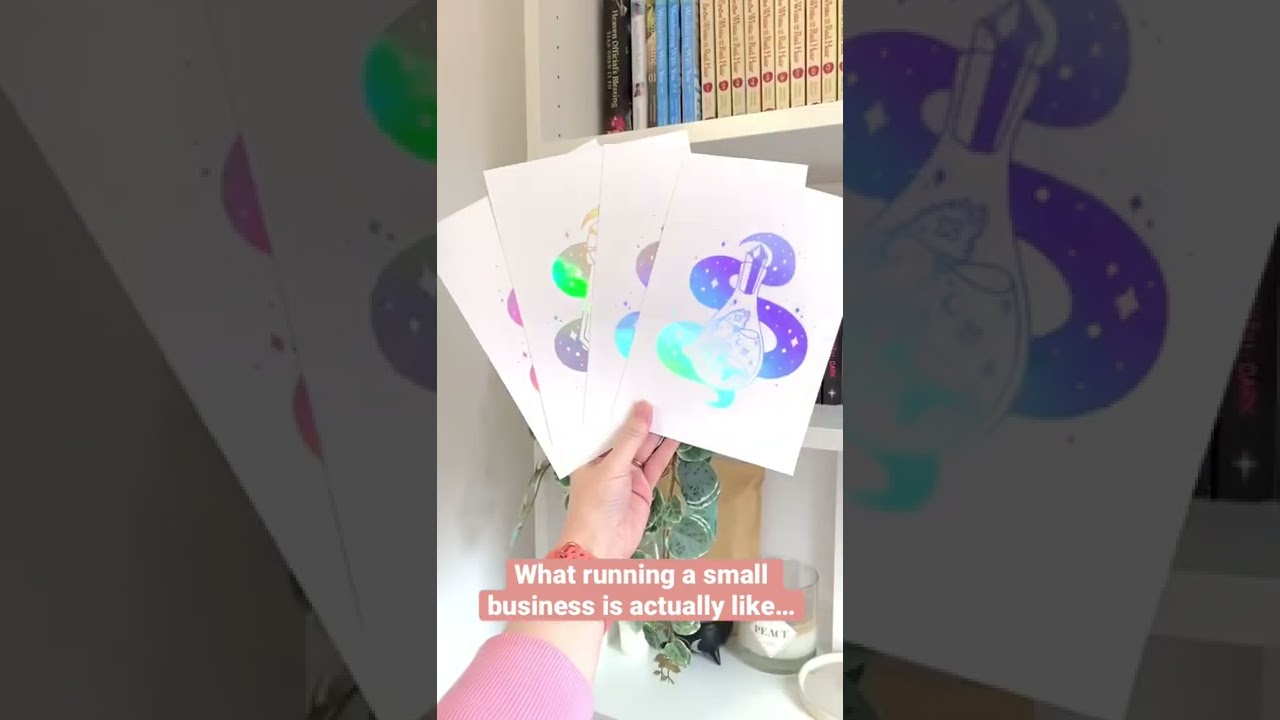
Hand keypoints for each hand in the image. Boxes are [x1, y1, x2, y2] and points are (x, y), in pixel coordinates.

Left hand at [560, 401, 678, 559]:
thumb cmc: (594, 505)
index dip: (622, 410)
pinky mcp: (642, 487)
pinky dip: (665, 452)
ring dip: (657, 434)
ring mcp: (626, 475)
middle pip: (628, 437)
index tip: (638, 390)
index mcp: (591, 454)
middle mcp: (608, 462)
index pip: (607, 426)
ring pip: (644, 449)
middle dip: (643, 420)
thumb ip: (631, 438)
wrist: (603, 544)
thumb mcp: (613, 465)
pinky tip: (675, 437)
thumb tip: (643, 409)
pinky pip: (655, 465)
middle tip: (661, 397)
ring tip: (672, 412)